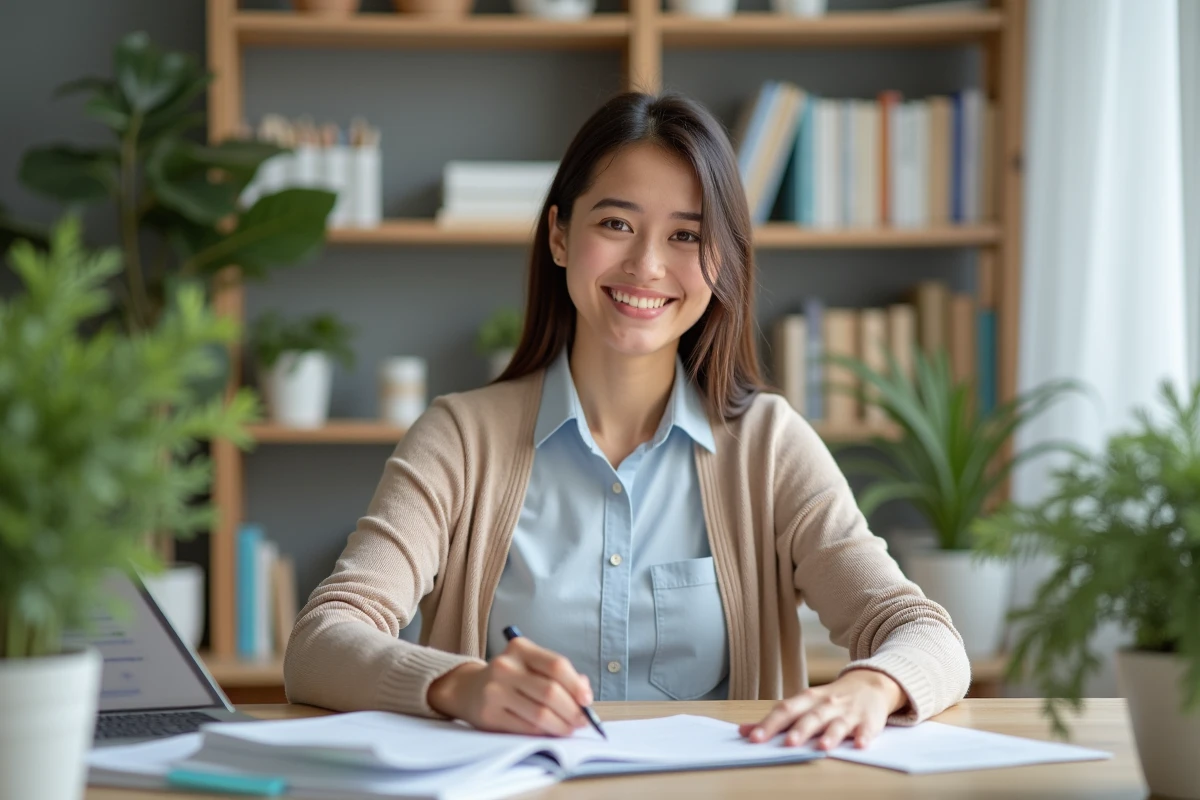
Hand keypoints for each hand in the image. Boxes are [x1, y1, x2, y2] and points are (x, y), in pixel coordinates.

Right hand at [426, 637, 592, 736]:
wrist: (468, 689)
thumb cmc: (510, 678)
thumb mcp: (531, 665)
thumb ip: (559, 675)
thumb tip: (585, 692)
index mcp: (520, 649)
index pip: (556, 666)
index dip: (576, 685)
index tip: (587, 700)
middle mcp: (505, 666)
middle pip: (550, 692)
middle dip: (572, 711)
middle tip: (582, 721)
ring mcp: (495, 690)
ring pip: (540, 713)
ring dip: (561, 726)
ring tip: (569, 729)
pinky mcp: (489, 714)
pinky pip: (525, 728)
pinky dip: (544, 733)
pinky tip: (550, 732)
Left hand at [739, 669, 905, 749]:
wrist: (870, 683)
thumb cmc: (830, 699)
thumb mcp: (803, 703)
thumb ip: (776, 719)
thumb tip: (744, 731)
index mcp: (807, 699)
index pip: (785, 710)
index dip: (769, 724)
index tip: (754, 738)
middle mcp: (826, 704)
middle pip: (810, 716)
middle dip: (799, 730)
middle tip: (788, 744)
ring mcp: (848, 713)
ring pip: (838, 723)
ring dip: (830, 735)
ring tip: (822, 748)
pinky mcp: (868, 721)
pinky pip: (867, 730)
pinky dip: (863, 736)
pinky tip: (860, 744)